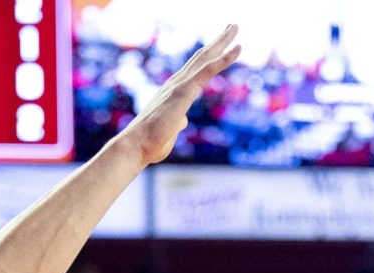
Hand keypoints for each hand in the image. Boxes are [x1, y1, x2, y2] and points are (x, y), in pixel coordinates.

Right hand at [118, 25, 241, 167]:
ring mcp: (180, 85)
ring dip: (222, 41)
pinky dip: (223, 59)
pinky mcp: (184, 91)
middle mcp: (176, 82)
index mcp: (173, 91)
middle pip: (201, 57)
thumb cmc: (150, 144)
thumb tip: (184, 120)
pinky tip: (237, 49)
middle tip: (232, 26)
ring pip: (205, 58)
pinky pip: (208, 70)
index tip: (221, 44)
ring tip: (235, 26)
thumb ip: (178, 121)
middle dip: (217, 41)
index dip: (208, 56)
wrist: (136, 146)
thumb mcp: (169, 130)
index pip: (194, 69)